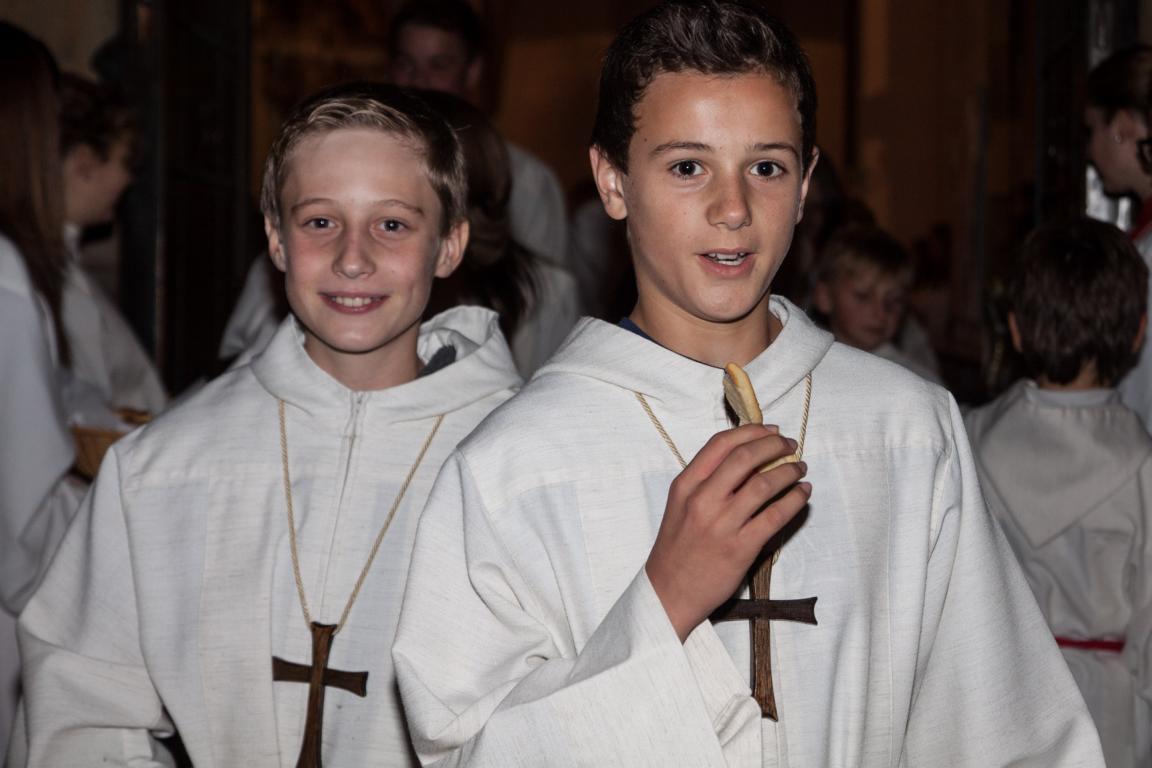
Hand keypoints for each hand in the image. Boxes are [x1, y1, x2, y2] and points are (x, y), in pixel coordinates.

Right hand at [645, 424, 810, 641]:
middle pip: (745, 458)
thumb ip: (707, 482)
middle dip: (775, 446)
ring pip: (764, 484)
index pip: (720, 445)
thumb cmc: (678, 547)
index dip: (751, 432)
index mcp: (685, 486)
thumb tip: (748, 457)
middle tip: (791, 446)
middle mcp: (702, 500)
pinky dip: (795, 501)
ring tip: (800, 470)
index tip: (771, 431)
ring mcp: (722, 524)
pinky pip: (775, 516)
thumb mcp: (681, 506)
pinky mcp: (741, 548)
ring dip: (789, 472)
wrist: (669, 593)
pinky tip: (802, 495)